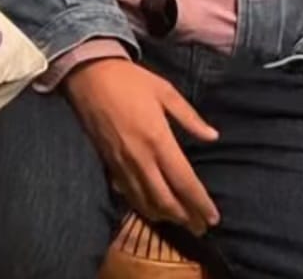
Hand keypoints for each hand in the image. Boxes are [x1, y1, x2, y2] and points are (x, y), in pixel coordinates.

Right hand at [65, 58, 219, 235]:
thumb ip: (189, 117)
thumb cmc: (130, 80)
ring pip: (147, 203)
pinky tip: (154, 209)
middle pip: (166, 200)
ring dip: (166, 216)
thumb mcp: (165, 90)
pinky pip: (129, 195)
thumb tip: (213, 136)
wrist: (88, 75)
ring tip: (181, 221)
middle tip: (202, 227)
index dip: (200, 203)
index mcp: (159, 140)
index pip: (184, 182)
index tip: (213, 218)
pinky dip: (144, 207)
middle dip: (186, 217)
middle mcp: (141, 159)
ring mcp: (123, 164)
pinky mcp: (109, 164)